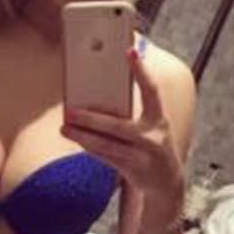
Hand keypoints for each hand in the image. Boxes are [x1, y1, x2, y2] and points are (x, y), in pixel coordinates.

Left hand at [61, 45, 184, 227]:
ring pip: (108, 145)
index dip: (141, 70)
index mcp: (159, 118)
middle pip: (118, 126)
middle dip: (92, 118)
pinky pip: (106, 157)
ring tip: (65, 128)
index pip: (152, 90)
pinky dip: (90, 148)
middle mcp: (153, 136)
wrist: (168, 183)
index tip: (129, 50)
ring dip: (83, 136)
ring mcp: (144, 156)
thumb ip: (131, 112)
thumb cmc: (152, 147)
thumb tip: (98, 97)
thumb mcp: (150, 126)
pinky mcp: (134, 171)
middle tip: (70, 110)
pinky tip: (77, 139)